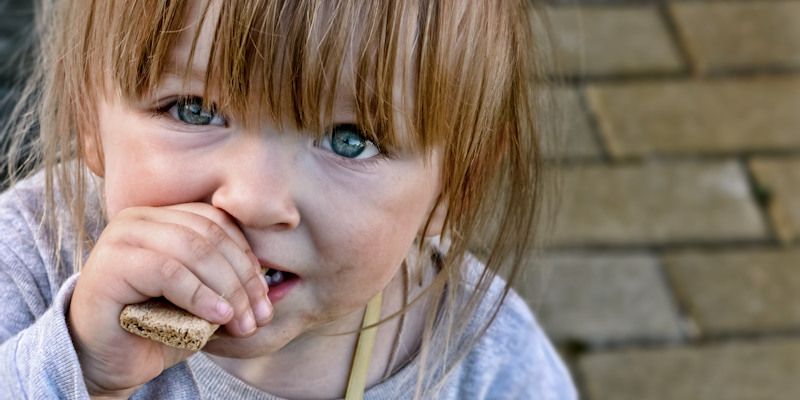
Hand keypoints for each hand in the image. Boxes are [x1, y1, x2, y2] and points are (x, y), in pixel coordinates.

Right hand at [68, 203, 271, 396]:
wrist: (105, 362)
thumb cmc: (154, 328)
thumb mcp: (200, 300)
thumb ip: (227, 283)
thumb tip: (270, 290)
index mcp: (162, 217)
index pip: (218, 223)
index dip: (247, 258)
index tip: (265, 297)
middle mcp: (139, 219)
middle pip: (209, 236)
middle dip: (243, 279)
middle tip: (259, 316)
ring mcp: (121, 236)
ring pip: (193, 250)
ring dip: (227, 288)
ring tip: (242, 321)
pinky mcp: (110, 264)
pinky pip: (168, 271)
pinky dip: (200, 295)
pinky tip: (218, 316)